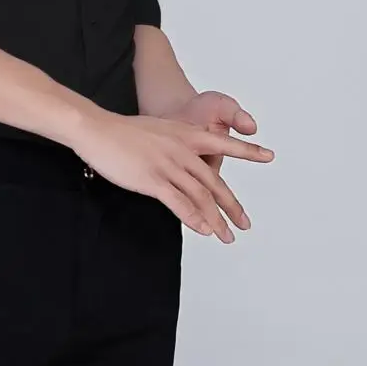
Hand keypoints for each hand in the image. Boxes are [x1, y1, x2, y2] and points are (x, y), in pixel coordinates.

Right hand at [74, 106, 273, 242]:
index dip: (247, 151)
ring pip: (200, 196)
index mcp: (184, 134)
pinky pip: (179, 202)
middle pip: (214, 181)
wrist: (97, 128)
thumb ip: (176, 144)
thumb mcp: (158, 131)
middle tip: (245, 224)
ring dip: (216, 219)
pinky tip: (204, 230)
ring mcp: (168, 164)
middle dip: (232, 206)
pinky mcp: (152, 179)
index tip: (269, 156)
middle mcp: (181, 149)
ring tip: (226, 236)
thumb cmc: (122, 132)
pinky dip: (194, 218)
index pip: (223, 144)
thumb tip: (185, 160)